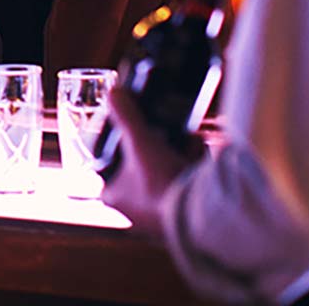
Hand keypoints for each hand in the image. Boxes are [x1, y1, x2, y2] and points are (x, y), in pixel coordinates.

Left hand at [100, 87, 195, 235]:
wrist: (197, 215)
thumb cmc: (158, 184)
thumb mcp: (140, 142)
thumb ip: (126, 117)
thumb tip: (113, 93)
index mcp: (115, 195)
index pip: (108, 165)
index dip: (118, 145)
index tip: (132, 130)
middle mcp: (134, 208)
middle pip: (142, 165)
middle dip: (157, 143)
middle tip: (165, 129)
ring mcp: (159, 212)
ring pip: (165, 171)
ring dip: (178, 150)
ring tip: (187, 136)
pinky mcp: (183, 213)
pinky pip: (184, 181)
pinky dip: (192, 164)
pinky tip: (200, 149)